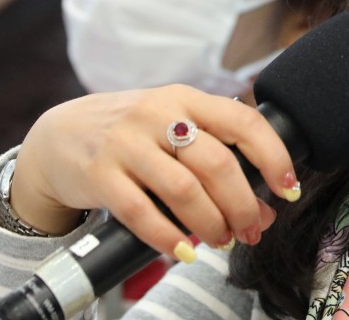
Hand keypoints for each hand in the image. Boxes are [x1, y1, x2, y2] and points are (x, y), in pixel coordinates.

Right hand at [9, 84, 297, 257]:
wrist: (59, 134)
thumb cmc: (131, 133)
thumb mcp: (172, 126)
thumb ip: (216, 158)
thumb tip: (266, 209)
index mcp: (185, 97)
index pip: (243, 121)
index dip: (274, 156)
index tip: (288, 189)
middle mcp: (157, 114)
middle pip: (217, 163)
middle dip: (243, 204)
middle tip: (252, 230)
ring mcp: (126, 143)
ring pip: (184, 190)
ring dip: (211, 223)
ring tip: (220, 240)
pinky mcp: (99, 174)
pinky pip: (141, 213)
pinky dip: (169, 238)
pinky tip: (184, 251)